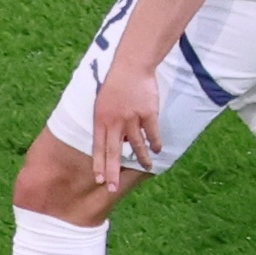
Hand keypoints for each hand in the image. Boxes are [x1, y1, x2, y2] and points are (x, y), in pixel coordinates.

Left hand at [91, 61, 161, 191]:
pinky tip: (157, 150)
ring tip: (146, 167)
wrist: (131, 66)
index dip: (99, 164)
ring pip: (136, 145)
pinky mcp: (148, 113)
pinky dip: (155, 142)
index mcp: (101, 119)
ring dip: (141, 158)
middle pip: (113, 152)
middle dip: (113, 172)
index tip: (100, 179)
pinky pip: (152, 133)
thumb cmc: (115, 85)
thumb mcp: (103, 104)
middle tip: (113, 188)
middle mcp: (115, 121)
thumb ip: (106, 124)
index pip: (98, 147)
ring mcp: (132, 118)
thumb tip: (116, 143)